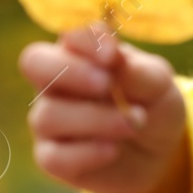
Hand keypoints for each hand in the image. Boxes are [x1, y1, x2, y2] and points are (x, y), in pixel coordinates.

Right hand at [18, 20, 191, 192]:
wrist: (159, 151)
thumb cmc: (152, 104)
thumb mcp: (157, 83)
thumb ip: (135, 70)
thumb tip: (112, 58)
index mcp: (81, 52)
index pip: (67, 35)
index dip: (85, 42)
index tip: (113, 56)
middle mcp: (56, 81)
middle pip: (33, 62)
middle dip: (69, 71)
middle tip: (107, 84)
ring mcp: (49, 118)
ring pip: (48, 115)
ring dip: (96, 120)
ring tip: (134, 123)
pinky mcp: (51, 157)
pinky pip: (53, 157)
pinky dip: (86, 153)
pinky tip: (113, 150)